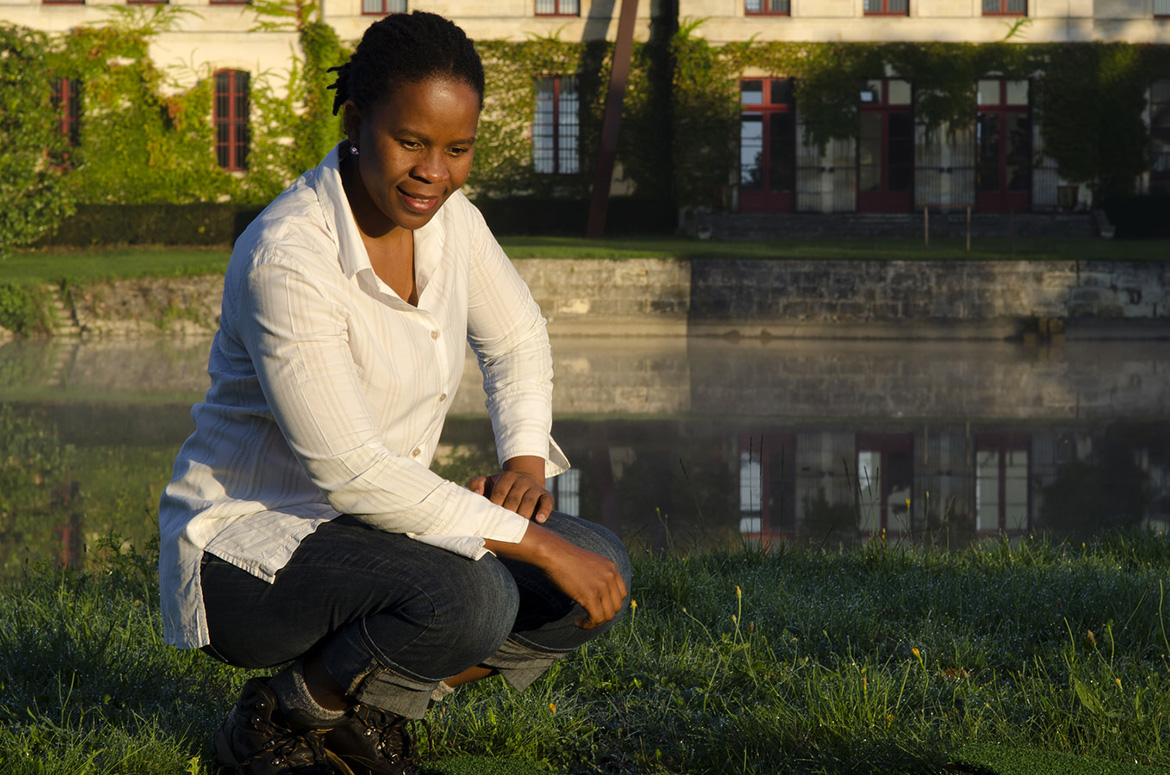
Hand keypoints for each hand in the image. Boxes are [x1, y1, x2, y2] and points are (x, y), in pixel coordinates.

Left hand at [468, 470, 554, 522]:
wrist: (525, 482)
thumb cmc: (501, 488)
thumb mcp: (488, 483)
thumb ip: (476, 485)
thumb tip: (475, 495)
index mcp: (507, 477)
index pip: (499, 493)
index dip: (493, 507)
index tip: (488, 521)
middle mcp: (522, 480)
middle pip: (513, 499)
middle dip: (507, 514)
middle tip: (500, 529)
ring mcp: (535, 487)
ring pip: (529, 501)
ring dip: (523, 514)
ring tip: (518, 528)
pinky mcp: (547, 495)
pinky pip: (547, 502)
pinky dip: (544, 511)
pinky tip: (539, 520)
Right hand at [484, 523, 626, 628]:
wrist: (552, 553)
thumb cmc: (563, 559)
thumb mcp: (588, 565)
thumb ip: (596, 577)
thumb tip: (595, 598)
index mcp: (611, 567)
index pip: (622, 594)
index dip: (611, 605)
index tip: (597, 608)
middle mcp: (610, 576)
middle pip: (617, 606)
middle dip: (603, 615)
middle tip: (588, 616)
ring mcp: (602, 585)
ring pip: (608, 615)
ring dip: (595, 623)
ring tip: (581, 621)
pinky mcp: (590, 595)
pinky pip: (596, 618)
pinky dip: (588, 625)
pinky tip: (577, 622)